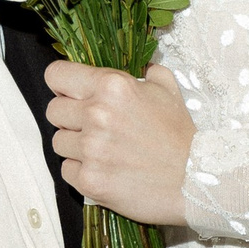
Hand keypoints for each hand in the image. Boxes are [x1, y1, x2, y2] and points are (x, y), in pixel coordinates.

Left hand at [44, 61, 194, 227]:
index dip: (62, 85)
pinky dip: (81, 171)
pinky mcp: (89, 180)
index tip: (71, 94)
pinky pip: (66, 170)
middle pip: (53, 110)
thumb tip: (140, 65)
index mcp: (112, 86)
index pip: (56, 75)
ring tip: (103, 151)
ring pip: (58, 142)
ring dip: (75, 147)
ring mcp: (91, 149)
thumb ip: (147, 72)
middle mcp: (97, 114)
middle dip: (70, 118)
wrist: (195, 181)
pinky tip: (105, 170)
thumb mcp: (168, 90)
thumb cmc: (180, 137)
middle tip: (93, 127)